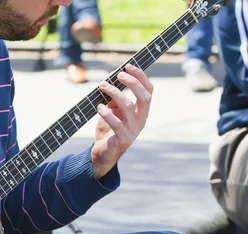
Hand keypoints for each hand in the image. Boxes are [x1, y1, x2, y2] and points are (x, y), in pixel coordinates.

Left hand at [91, 64, 152, 178]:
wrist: (103, 153)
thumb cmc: (108, 129)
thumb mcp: (112, 110)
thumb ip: (114, 98)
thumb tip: (110, 79)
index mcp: (141, 111)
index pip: (149, 90)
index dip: (141, 76)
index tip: (128, 66)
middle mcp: (141, 119)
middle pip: (145, 97)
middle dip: (133, 82)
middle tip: (118, 74)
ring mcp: (133, 130)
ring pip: (128, 106)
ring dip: (114, 93)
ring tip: (102, 86)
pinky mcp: (123, 139)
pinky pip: (116, 123)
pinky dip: (106, 113)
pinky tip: (98, 108)